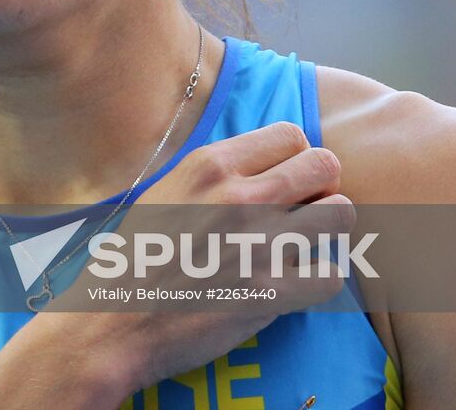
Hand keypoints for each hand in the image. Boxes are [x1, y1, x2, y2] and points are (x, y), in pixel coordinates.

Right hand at [38, 121, 353, 396]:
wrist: (113, 322)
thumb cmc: (134, 258)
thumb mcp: (165, 193)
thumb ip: (214, 176)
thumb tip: (261, 167)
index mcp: (210, 165)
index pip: (291, 134)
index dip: (296, 157)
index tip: (287, 180)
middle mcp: (240, 196)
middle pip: (326, 165)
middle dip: (322, 187)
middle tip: (304, 212)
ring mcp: (259, 244)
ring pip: (342, 214)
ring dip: (328, 231)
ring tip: (304, 246)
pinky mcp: (271, 293)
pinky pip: (332, 275)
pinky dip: (319, 281)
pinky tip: (297, 284)